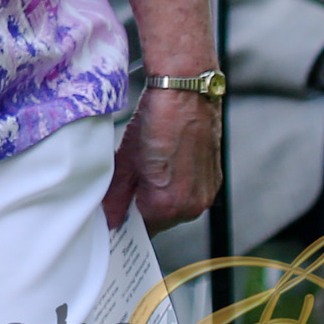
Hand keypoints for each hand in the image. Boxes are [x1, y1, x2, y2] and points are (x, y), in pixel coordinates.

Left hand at [105, 88, 223, 229]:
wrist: (187, 92)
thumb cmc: (157, 120)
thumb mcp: (125, 160)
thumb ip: (116, 196)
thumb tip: (109, 219)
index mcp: (167, 204)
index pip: (140, 230)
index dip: (125, 221)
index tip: (114, 216)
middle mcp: (192, 206)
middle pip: (159, 221)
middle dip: (141, 208)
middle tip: (127, 185)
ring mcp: (207, 194)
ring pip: (175, 208)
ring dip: (160, 197)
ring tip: (147, 169)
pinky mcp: (215, 181)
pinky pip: (190, 195)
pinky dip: (176, 186)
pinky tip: (165, 164)